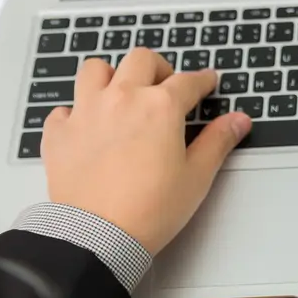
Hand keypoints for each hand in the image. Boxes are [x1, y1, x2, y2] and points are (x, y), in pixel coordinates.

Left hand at [42, 48, 250, 253]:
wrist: (97, 238)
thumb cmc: (149, 210)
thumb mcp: (197, 176)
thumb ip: (219, 141)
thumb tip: (238, 120)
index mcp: (160, 107)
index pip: (189, 80)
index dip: (203, 80)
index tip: (207, 81)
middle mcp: (122, 99)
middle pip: (141, 59)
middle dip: (158, 68)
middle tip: (165, 87)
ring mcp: (86, 113)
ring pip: (95, 70)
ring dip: (111, 76)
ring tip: (120, 94)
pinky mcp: (58, 135)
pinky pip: (63, 110)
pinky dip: (74, 114)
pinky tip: (86, 128)